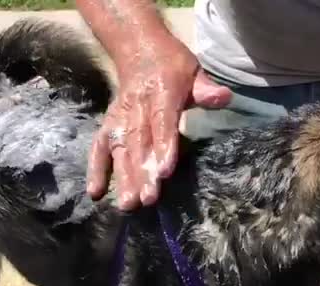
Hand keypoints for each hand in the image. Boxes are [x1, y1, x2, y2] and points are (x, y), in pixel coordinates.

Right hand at [87, 37, 231, 210]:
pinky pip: (99, 146)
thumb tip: (224, 97)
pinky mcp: (108, 123)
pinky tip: (96, 193)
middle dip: (142, 172)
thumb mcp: (193, 71)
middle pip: (139, 142)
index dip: (164, 146)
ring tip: (128, 204)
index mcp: (161, 92)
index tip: (165, 171)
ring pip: (120, 149)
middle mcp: (136, 106)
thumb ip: (205, 89)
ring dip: (122, 177)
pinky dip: (95, 168)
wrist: (136, 47)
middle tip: (147, 200)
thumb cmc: (171, 65)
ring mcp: (120, 117)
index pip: (162, 122)